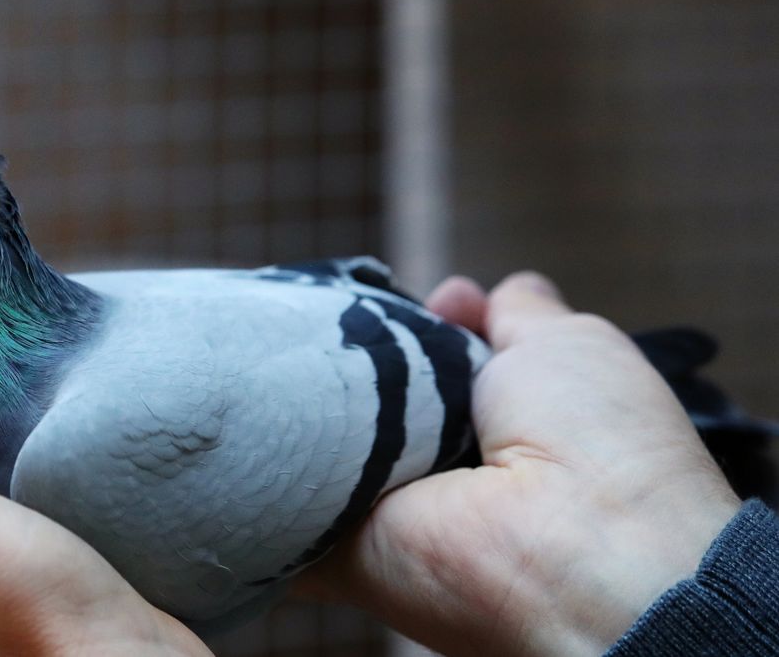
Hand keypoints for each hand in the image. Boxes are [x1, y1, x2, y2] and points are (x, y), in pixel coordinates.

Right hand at [301, 272, 742, 655]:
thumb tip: (472, 294)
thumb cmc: (593, 444)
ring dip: (303, 396)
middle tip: (340, 319)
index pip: (427, 358)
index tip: (422, 300)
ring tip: (295, 356)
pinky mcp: (335, 549)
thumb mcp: (570, 345)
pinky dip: (261, 469)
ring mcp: (381, 507)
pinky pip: (278, 503)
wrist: (573, 551)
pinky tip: (252, 417)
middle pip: (362, 391)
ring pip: (315, 437)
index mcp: (493, 419)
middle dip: (349, 349)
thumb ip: (519, 314)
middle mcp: (434, 465)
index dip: (419, 321)